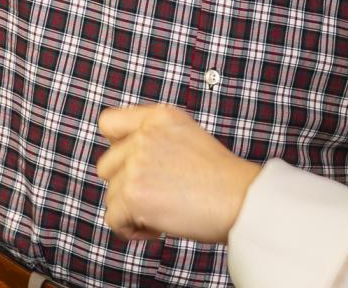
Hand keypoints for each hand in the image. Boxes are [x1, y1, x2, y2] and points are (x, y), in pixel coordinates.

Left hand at [96, 104, 260, 244]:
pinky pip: (113, 219)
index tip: (130, 165)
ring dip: (132, 210)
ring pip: (111, 195)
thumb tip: (126, 159)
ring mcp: (136, 164)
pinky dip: (131, 230)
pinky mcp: (133, 194)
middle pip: (106, 165)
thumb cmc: (221, 178)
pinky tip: (157, 228)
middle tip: (155, 197)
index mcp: (158, 116)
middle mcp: (144, 135)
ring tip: (162, 213)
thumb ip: (154, 138)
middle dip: (125, 185)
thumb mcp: (185, 136)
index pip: (108, 123)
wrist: (241, 200)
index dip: (115, 148)